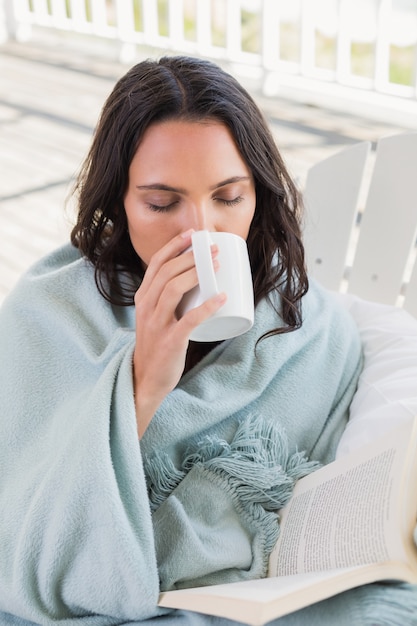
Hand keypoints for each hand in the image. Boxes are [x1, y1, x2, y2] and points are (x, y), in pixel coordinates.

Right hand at [132, 230, 225, 436]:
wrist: (145, 379)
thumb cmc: (156, 345)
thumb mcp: (153, 316)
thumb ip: (166, 299)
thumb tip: (196, 279)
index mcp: (143, 298)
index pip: (156, 264)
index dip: (174, 246)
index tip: (192, 235)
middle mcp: (146, 307)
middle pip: (166, 272)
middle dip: (190, 256)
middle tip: (212, 248)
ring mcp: (157, 324)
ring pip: (173, 289)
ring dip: (196, 273)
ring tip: (216, 264)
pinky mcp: (170, 341)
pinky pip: (189, 320)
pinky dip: (207, 307)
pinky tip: (221, 298)